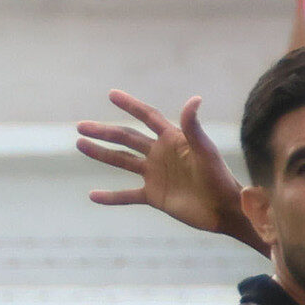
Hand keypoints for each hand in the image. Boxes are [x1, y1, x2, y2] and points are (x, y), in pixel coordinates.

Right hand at [77, 89, 261, 248]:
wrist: (225, 210)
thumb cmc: (219, 178)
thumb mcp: (205, 151)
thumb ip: (194, 126)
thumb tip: (195, 98)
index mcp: (172, 140)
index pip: (147, 117)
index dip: (131, 105)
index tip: (112, 94)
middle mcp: (160, 155)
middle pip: (127, 139)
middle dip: (104, 132)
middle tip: (81, 126)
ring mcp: (156, 175)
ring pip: (122, 162)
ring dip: (101, 154)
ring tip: (80, 144)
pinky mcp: (155, 196)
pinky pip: (128, 196)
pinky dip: (111, 197)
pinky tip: (93, 196)